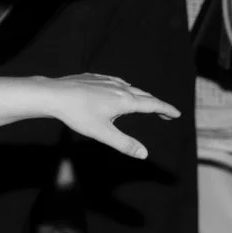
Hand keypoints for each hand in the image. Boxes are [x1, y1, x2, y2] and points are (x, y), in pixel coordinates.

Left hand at [48, 72, 179, 159]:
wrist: (54, 94)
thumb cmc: (78, 114)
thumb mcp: (103, 133)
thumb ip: (124, 144)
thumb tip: (145, 154)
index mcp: (125, 101)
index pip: (152, 105)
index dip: (166, 109)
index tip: (177, 114)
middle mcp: (119, 87)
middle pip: (143, 95)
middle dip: (156, 104)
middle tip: (165, 112)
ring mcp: (106, 80)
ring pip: (129, 87)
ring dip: (140, 95)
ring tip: (144, 102)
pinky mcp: (93, 77)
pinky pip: (115, 81)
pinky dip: (124, 87)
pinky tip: (119, 88)